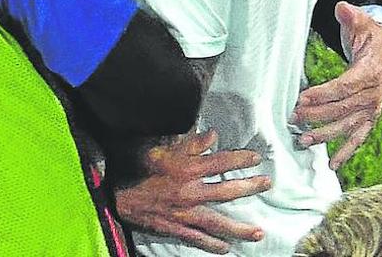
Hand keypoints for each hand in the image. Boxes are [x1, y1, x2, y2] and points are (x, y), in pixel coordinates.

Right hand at [114, 130, 270, 253]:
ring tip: (258, 232)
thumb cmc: (136, 164)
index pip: (222, 161)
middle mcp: (190, 190)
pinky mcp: (175, 227)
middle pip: (228, 191)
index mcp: (187, 167)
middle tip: (266, 185)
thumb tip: (213, 135)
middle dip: (250, 187)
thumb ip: (190, 143)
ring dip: (240, 228)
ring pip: (219, 222)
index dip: (241, 158)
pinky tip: (226, 248)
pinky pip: (198, 238)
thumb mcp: (161, 147)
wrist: (114, 190)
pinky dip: (213, 245)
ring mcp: (184, 212)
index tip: (256, 158)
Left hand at [293, 1, 381, 168]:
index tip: (302, 99)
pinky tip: (333, 166)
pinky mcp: (369, 119)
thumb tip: (342, 7)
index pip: (345, 86)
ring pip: (349, 126)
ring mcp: (372, 109)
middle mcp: (373, 94)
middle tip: (293, 117)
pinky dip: (346, 152)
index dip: (324, 94)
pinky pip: (359, 138)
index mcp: (369, 72)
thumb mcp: (362, 22)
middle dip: (317, 114)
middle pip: (343, 108)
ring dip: (327, 135)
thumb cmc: (368, 36)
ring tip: (304, 141)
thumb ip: (351, 16)